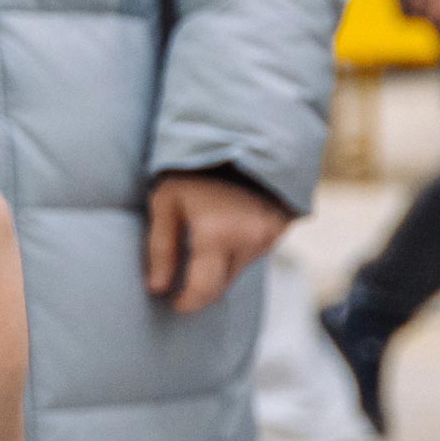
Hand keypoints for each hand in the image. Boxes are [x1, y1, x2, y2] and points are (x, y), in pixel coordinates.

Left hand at [145, 172, 288, 313]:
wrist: (236, 137)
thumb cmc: (193, 170)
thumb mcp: (166, 203)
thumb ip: (160, 248)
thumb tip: (157, 288)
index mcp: (217, 234)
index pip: (205, 289)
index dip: (188, 302)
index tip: (176, 304)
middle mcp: (249, 239)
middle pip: (224, 284)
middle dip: (203, 285)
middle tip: (185, 277)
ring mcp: (270, 234)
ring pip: (241, 269)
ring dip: (221, 266)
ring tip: (207, 240)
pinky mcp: (282, 227)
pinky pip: (257, 252)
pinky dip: (239, 249)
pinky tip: (228, 228)